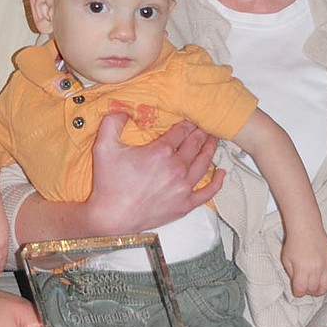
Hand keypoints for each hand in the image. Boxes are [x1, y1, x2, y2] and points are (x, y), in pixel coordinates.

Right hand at [87, 114, 223, 233]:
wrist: (111, 216)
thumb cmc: (108, 183)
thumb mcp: (104, 146)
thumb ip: (113, 122)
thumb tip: (125, 110)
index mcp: (160, 151)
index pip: (182, 131)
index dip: (188, 123)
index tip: (191, 119)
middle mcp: (176, 168)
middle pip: (196, 144)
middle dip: (201, 133)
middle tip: (206, 127)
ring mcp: (183, 188)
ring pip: (204, 164)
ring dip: (210, 150)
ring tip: (213, 142)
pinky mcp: (184, 205)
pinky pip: (207, 192)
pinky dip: (217, 182)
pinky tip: (222, 173)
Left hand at [281, 229, 326, 296]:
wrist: (306, 227)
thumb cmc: (294, 242)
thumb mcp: (286, 260)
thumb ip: (291, 274)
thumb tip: (298, 284)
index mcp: (302, 269)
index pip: (301, 290)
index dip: (298, 292)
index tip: (297, 289)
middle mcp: (316, 268)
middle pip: (314, 290)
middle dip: (309, 291)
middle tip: (306, 286)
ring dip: (320, 289)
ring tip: (315, 284)